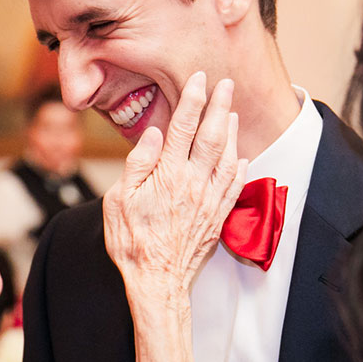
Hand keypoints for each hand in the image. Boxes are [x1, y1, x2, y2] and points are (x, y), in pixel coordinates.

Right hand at [103, 71, 246, 306]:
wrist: (157, 281)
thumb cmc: (132, 244)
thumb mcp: (119, 200)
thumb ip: (138, 163)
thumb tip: (154, 134)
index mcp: (168, 175)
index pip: (182, 127)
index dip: (192, 100)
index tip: (198, 80)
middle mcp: (194, 183)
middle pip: (212, 135)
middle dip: (220, 106)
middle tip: (226, 84)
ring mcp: (210, 200)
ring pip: (228, 157)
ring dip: (232, 132)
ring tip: (233, 113)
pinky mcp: (218, 217)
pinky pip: (236, 185)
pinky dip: (242, 167)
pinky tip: (243, 157)